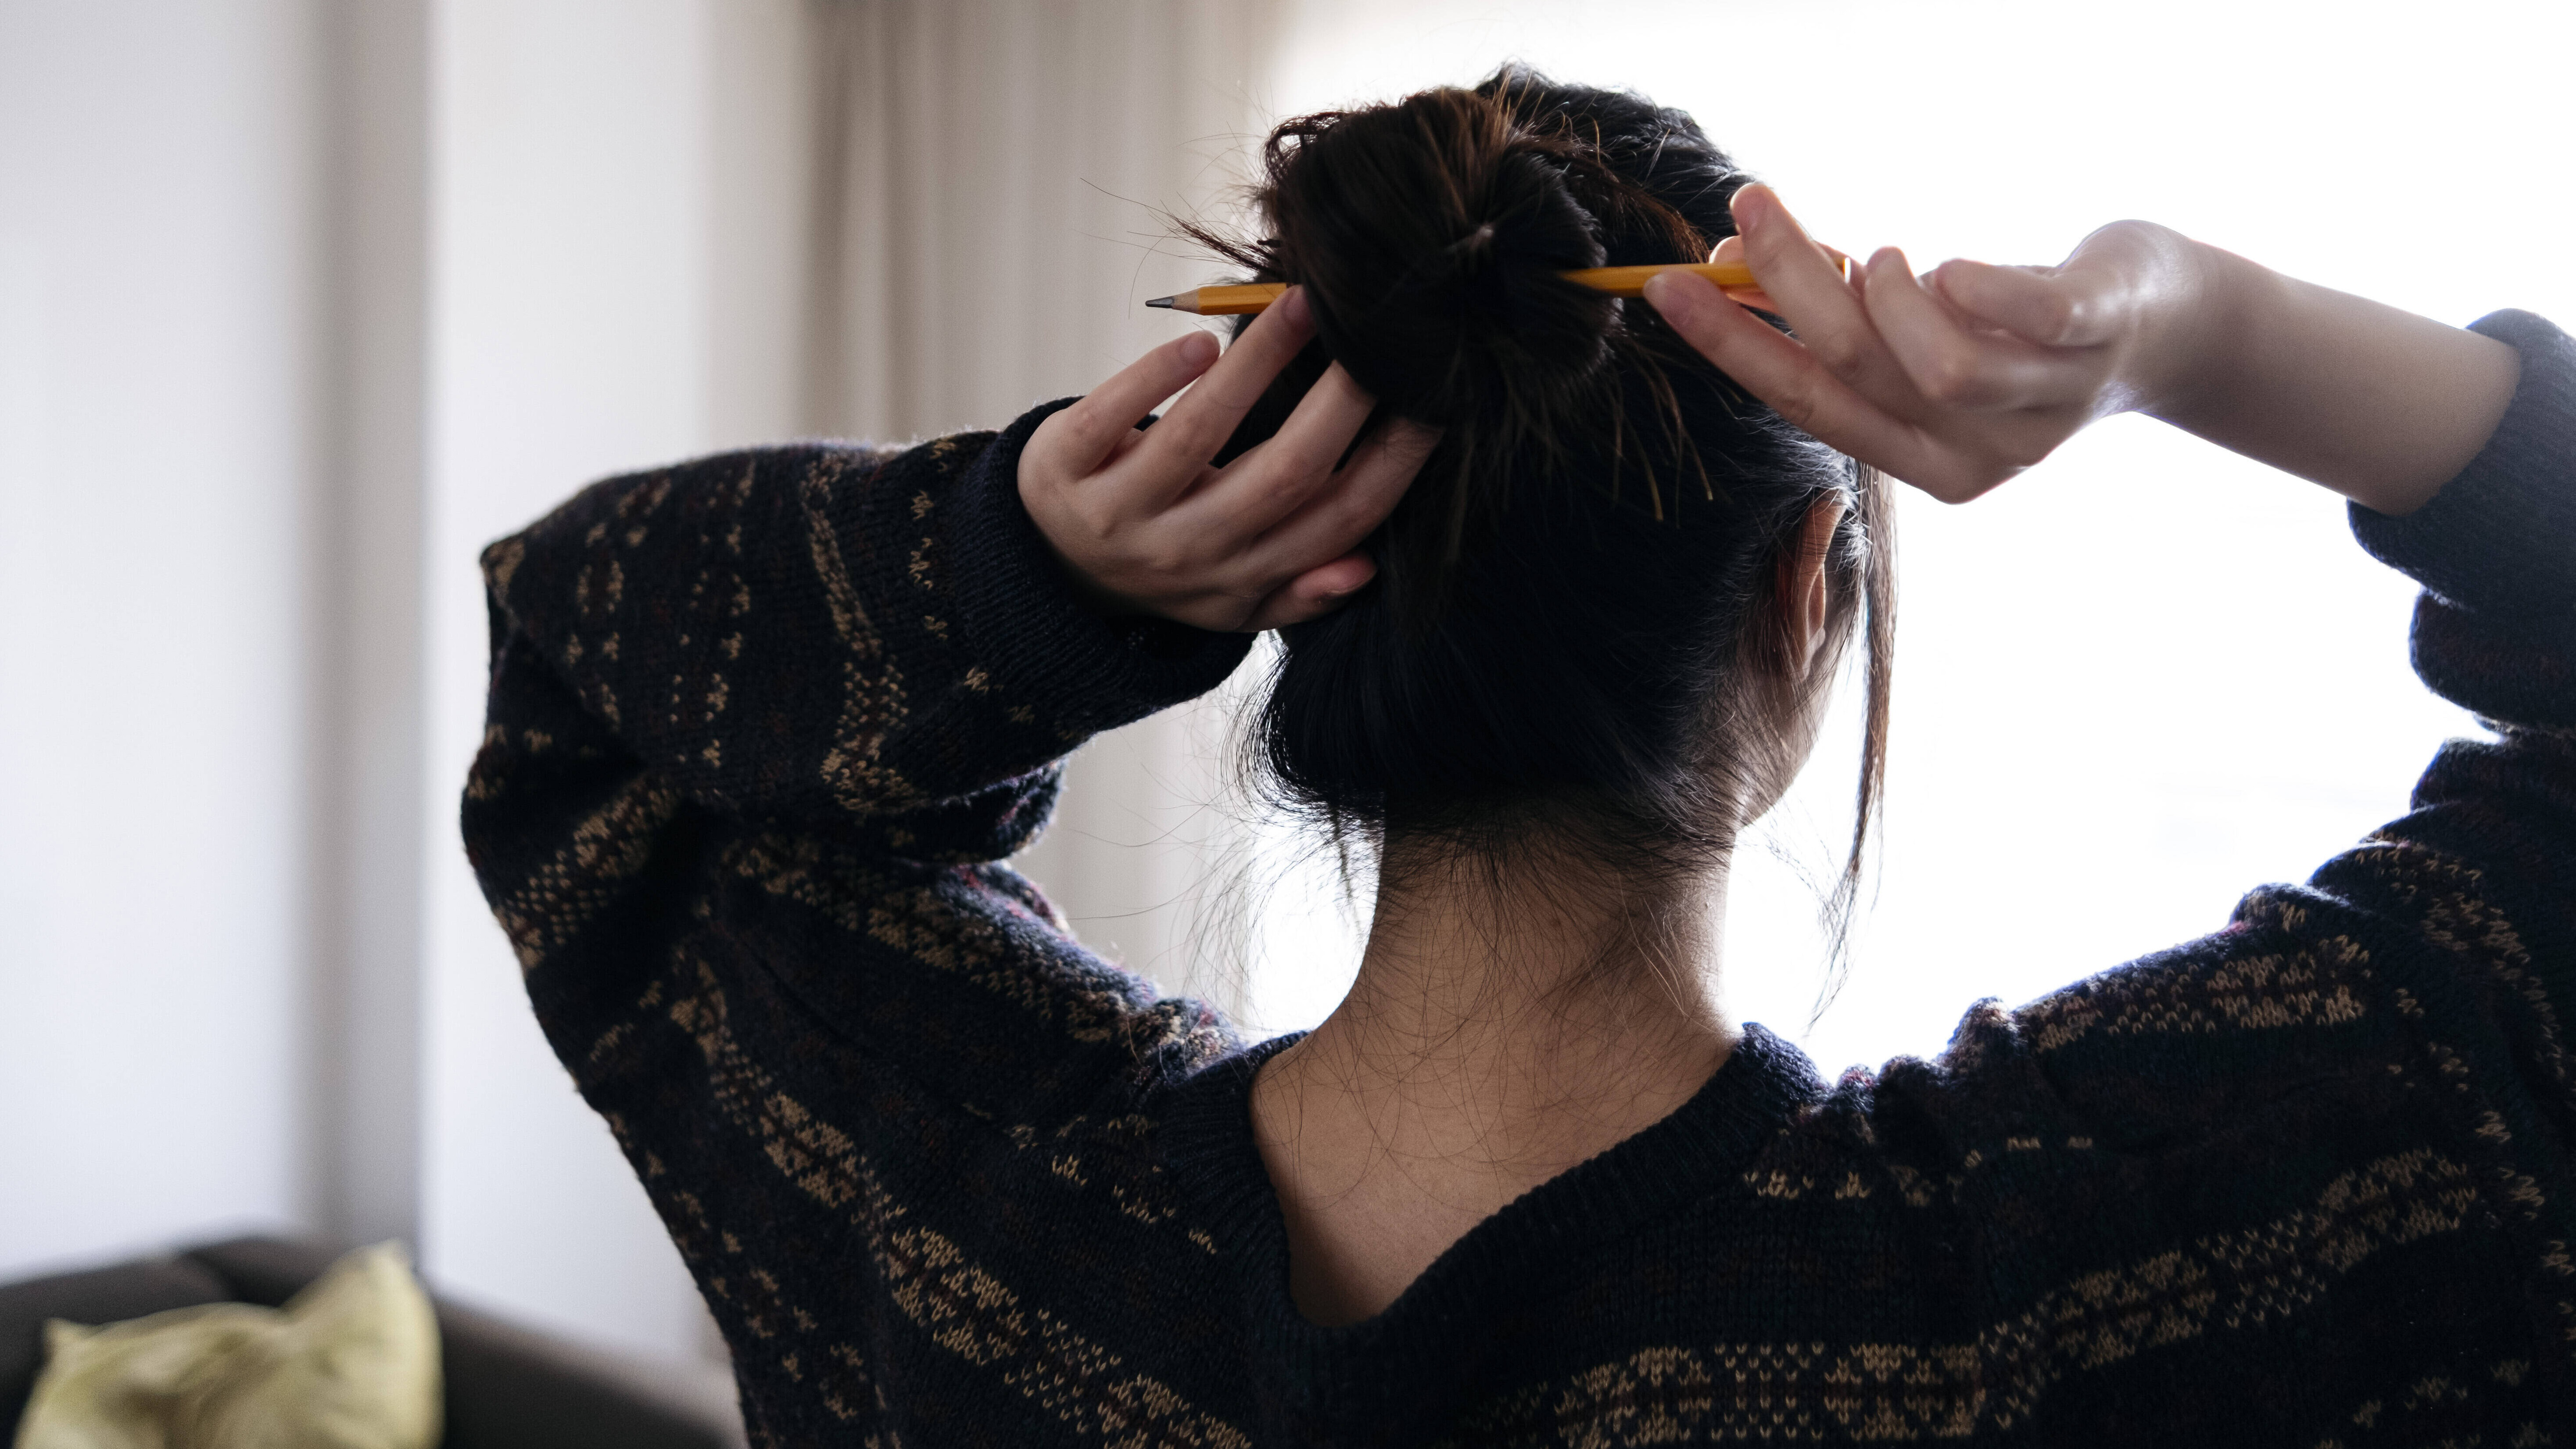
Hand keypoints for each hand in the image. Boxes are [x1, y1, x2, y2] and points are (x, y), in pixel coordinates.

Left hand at [1018, 288, 1441, 631]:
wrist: (1047, 569)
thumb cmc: (1168, 561)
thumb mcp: (1233, 597)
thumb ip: (1299, 590)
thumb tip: (1364, 568)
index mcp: (1241, 577)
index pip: (1336, 521)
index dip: (1392, 463)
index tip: (1432, 400)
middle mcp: (1185, 553)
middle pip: (1282, 477)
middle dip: (1340, 402)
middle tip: (1377, 335)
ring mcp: (1119, 513)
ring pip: (1200, 435)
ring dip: (1258, 365)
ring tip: (1300, 303)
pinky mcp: (1063, 470)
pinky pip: (1109, 417)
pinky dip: (1155, 376)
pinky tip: (1201, 341)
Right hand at [1646, 185, 2219, 502]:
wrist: (2175, 331)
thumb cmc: (2026, 323)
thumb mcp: (1925, 331)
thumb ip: (1842, 315)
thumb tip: (1732, 265)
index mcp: (1925, 463)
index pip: (1806, 404)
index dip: (1730, 344)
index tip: (1667, 285)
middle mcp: (1981, 455)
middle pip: (1857, 377)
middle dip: (1787, 287)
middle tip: (1746, 209)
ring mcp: (2045, 405)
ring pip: (1937, 370)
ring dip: (1882, 296)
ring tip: (1876, 252)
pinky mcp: (2099, 340)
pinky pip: (2030, 320)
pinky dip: (1976, 286)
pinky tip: (1947, 267)